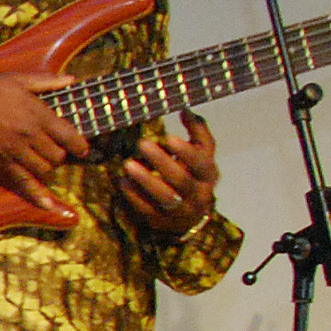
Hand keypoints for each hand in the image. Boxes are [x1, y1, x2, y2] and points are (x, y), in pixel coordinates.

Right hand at [0, 67, 80, 213]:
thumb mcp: (17, 79)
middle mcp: (30, 136)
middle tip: (54, 151)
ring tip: (42, 162)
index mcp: (38, 115)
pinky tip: (48, 206)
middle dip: (59, 155)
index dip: (79, 145)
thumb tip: (70, 80)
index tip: (82, 149)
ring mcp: (16, 151)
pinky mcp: (2, 162)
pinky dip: (37, 195)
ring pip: (44, 169)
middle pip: (57, 156)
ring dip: (47, 168)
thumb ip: (46, 81)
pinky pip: (23, 182)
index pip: (69, 135)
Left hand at [117, 109, 218, 235]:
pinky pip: (146, 210)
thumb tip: (185, 109)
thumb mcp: (202, 155)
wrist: (192, 215)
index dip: (187, 151)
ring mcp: (180, 210)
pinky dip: (134, 196)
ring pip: (165, 197)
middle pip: (181, 180)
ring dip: (145, 180)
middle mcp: (197, 194)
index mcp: (208, 175)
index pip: (201, 163)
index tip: (168, 137)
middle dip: (161, 162)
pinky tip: (122, 181)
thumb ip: (197, 132)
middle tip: (142, 144)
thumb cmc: (193, 175)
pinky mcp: (161, 220)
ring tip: (127, 164)